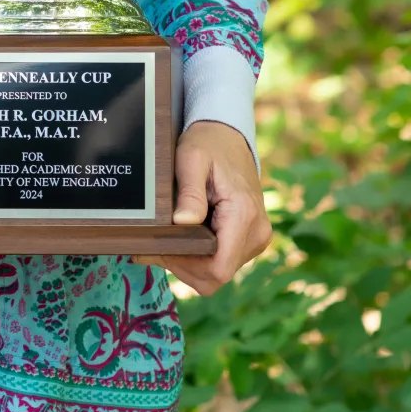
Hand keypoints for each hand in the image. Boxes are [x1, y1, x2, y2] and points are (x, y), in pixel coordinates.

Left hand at [133, 120, 271, 294]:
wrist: (228, 136)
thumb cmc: (208, 144)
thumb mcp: (192, 158)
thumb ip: (190, 192)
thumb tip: (183, 222)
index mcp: (244, 215)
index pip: (218, 268)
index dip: (186, 266)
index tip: (160, 248)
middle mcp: (257, 233)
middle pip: (215, 275)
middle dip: (182, 266)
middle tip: (153, 245)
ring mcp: (256, 238)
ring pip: (217, 272)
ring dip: (189, 262)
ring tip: (165, 238)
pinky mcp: (250, 238)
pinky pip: (222, 260)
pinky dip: (199, 256)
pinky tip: (181, 236)